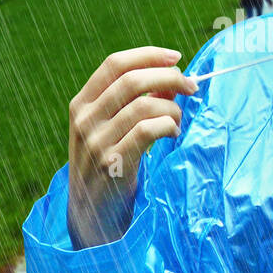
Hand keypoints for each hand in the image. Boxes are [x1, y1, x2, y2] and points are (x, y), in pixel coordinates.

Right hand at [67, 46, 197, 248]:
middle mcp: (85, 119)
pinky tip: (173, 134)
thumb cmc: (108, 167)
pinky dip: (168, 126)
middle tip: (192, 87)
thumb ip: (136, 102)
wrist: (91, 217)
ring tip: (178, 121)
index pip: (115, 64)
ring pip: (145, 105)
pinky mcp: (113, 163)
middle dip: (169, 78)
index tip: (176, 58)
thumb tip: (173, 79)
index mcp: (81, 104)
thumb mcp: (111, 130)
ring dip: (172, 109)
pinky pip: (148, 130)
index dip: (148, 55)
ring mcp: (96, 142)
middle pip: (133, 81)